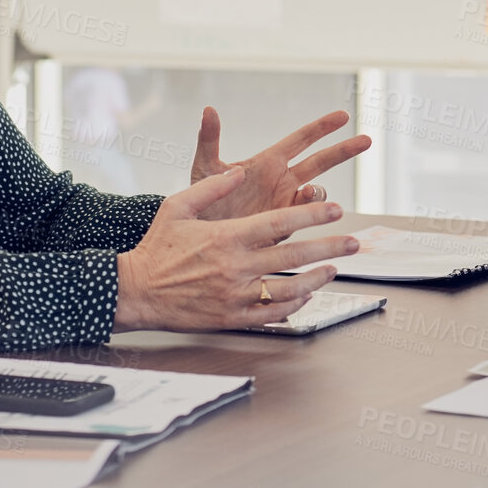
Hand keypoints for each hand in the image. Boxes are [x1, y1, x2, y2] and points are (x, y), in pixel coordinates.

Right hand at [115, 169, 360, 331]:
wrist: (134, 291)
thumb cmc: (156, 247)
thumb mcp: (177, 206)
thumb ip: (212, 187)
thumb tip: (239, 170)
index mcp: (228, 237)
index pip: (281, 222)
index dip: (312, 214)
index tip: (335, 209)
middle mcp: (236, 266)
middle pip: (294, 256)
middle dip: (329, 247)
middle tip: (353, 241)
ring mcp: (235, 295)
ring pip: (289, 289)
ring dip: (316, 280)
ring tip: (333, 270)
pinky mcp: (232, 317)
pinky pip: (272, 313)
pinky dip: (293, 306)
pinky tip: (305, 296)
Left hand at [190, 107, 370, 219]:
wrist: (200, 243)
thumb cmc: (201, 201)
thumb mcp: (205, 169)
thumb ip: (209, 140)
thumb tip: (208, 109)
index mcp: (268, 163)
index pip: (301, 139)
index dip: (322, 127)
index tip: (343, 116)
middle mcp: (282, 182)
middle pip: (321, 162)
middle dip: (344, 151)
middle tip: (367, 140)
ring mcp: (286, 206)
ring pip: (317, 196)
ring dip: (319, 194)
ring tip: (308, 194)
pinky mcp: (285, 230)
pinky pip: (308, 222)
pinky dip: (313, 220)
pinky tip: (309, 221)